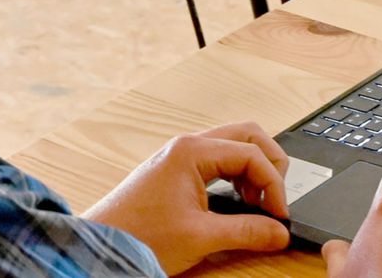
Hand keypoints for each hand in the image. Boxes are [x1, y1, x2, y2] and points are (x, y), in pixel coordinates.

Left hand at [83, 122, 290, 274]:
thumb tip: (279, 232)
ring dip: (253, 169)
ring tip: (257, 203)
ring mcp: (180, 155)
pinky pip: (218, 160)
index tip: (279, 214)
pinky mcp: (176, 169)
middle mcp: (187, 145)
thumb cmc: (138, 235)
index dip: (273, 184)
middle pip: (246, 136)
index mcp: (192, 152)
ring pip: (233, 145)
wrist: (102, 245)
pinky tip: (238, 201)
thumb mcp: (200, 237)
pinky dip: (236, 175)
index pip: (251, 154)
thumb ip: (246, 232)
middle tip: (276, 197)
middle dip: (269, 163)